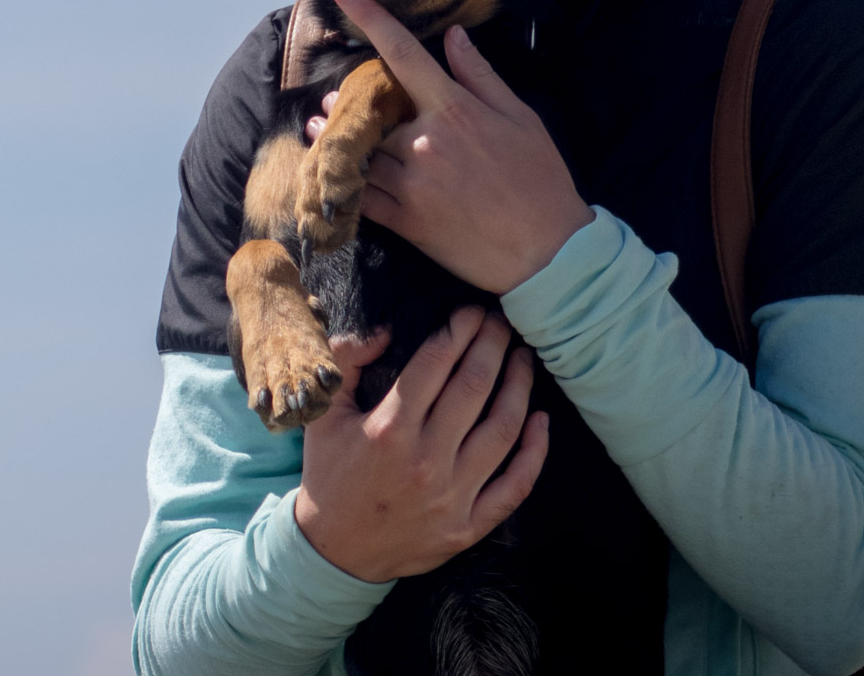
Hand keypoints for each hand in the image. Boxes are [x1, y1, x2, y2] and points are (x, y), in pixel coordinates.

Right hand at [293, 306, 549, 582]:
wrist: (334, 551)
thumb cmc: (330, 473)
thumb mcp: (322, 415)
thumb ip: (345, 363)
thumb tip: (383, 328)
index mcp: (388, 429)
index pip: (436, 362)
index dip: (458, 329)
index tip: (470, 311)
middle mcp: (425, 460)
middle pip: (475, 386)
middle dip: (492, 345)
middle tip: (501, 324)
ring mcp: (452, 496)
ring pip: (503, 429)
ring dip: (519, 386)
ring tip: (522, 359)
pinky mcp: (469, 526)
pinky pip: (516, 485)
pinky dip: (535, 451)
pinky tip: (541, 420)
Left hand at [311, 0, 591, 294]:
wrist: (548, 254)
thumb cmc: (540, 180)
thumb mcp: (521, 118)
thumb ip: (481, 75)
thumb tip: (453, 36)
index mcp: (455, 110)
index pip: (402, 53)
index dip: (368, 17)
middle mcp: (426, 143)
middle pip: (371, 108)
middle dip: (351, 102)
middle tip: (335, 102)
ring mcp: (412, 184)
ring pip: (358, 152)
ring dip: (336, 139)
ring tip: (321, 129)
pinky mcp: (406, 222)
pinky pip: (362, 197)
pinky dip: (344, 182)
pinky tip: (333, 173)